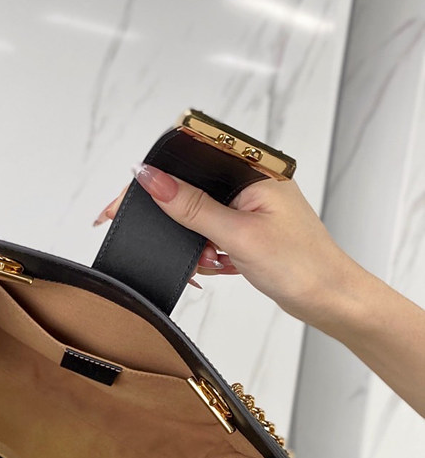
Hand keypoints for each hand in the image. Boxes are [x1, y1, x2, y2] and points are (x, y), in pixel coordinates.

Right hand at [94, 164, 424, 414]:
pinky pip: (210, 233)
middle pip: (192, 187)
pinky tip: (214, 267)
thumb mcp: (238, 234)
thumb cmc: (303, 265)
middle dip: (174, 217)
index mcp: (254, 168)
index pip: (191, 156)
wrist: (331, 301)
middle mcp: (252, 181)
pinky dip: (205, 253)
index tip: (125, 200)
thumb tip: (151, 179)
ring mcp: (250, 206)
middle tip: (152, 236)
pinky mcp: (248, 229)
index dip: (155, 175)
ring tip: (206, 261)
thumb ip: (191, 207)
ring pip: (199, 214)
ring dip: (192, 241)